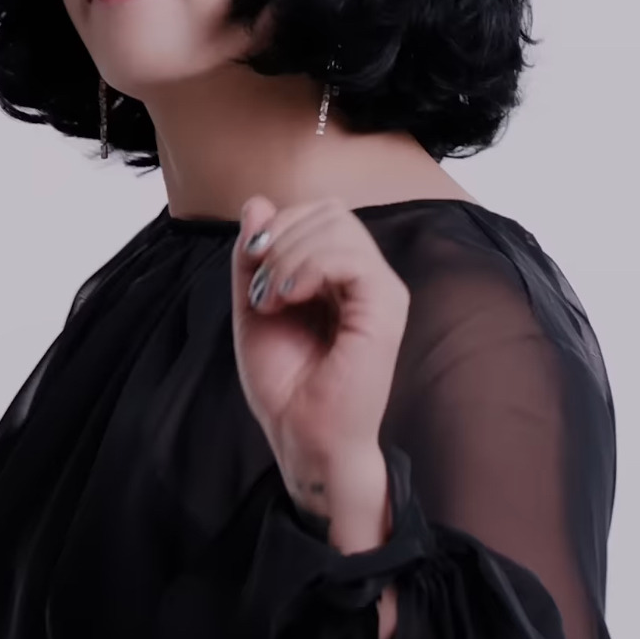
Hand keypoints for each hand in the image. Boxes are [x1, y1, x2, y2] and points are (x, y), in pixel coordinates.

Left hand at [230, 195, 410, 510]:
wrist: (302, 436)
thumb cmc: (286, 384)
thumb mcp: (253, 305)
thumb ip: (253, 256)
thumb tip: (257, 202)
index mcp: (342, 275)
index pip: (319, 212)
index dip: (280, 224)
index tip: (252, 267)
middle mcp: (368, 277)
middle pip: (330, 210)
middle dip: (281, 238)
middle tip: (262, 290)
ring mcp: (382, 290)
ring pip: (339, 225)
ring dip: (289, 256)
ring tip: (272, 301)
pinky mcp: (387, 308)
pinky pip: (351, 257)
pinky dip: (308, 267)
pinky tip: (290, 298)